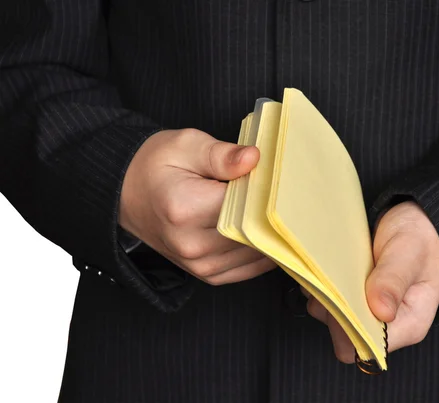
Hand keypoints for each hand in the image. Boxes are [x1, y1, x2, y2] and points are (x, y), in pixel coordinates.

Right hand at [119, 129, 276, 283]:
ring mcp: (199, 264)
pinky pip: (248, 270)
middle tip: (276, 193)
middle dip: (269, 212)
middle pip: (253, 232)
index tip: (273, 177)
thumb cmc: (155, 166)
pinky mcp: (207, 274)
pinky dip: (261, 252)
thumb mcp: (186, 145)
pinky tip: (265, 232)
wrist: (126, 193)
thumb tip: (253, 158)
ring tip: (268, 209)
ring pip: (256, 254)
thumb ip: (222, 155)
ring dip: (267, 234)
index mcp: (186, 209)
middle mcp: (192, 244)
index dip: (265, 190)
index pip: (246, 204)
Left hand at [305, 201, 438, 362]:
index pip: (371, 347)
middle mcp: (386, 325)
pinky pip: (324, 301)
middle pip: (346, 338)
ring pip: (331, 318)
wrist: (412, 216)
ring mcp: (365, 311)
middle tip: (336, 280)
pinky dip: (321, 285)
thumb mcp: (409, 252)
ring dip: (325, 296)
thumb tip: (381, 311)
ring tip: (333, 269)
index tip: (343, 300)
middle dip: (334, 312)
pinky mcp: (350, 298)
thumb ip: (394, 280)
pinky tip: (329, 267)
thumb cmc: (418, 236)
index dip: (352, 328)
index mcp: (409, 324)